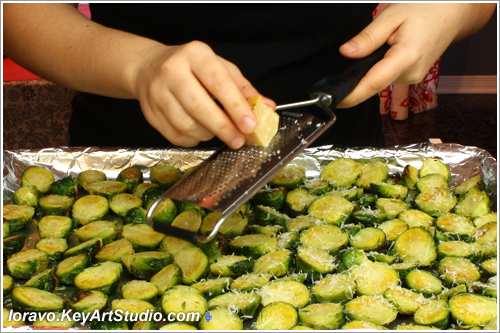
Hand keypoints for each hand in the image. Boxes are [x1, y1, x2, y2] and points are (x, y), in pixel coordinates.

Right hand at [132, 41, 275, 148]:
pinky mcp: (149, 112)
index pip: (218, 82)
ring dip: (208, 134)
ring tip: (217, 132)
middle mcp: (173, 70)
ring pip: (186, 124)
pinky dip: (192, 140)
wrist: (148, 67)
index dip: (236, 106)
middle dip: (223, 128)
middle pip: (199, 106)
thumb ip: (243, 88)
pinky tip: (199, 133)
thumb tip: (268, 107)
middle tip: (238, 140)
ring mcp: (157, 92)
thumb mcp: (219, 68)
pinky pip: (175, 135)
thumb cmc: (191, 68)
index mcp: (195, 55)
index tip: (250, 124)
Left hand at [337, 3, 495, 107]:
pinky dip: (381, 67)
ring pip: (379, 80)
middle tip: (357, 52)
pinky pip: (387, 77)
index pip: (373, 83)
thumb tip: (346, 53)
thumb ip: (367, 38)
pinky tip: (388, 51)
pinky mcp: (411, 77)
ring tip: (383, 44)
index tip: (335, 100)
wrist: (451, 13)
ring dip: (372, 68)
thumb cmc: (425, 9)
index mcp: (406, 58)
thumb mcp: (391, 16)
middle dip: (359, 74)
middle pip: (373, 84)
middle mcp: (410, 74)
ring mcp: (412, 78)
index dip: (351, 95)